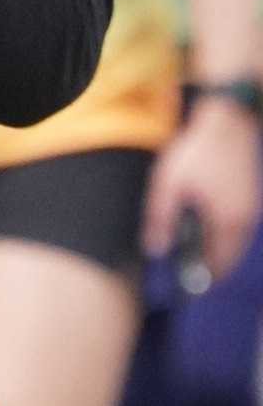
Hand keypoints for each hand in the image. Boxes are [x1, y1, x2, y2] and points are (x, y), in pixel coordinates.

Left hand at [145, 100, 262, 281]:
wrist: (228, 120)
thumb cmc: (197, 151)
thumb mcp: (169, 185)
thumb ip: (161, 220)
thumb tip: (155, 250)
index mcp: (228, 223)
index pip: (217, 265)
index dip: (201, 277)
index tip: (185, 285)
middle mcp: (245, 221)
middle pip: (228, 255)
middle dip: (208, 264)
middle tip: (185, 266)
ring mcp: (250, 208)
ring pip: (233, 241)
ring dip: (215, 247)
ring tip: (190, 245)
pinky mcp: (249, 196)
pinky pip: (236, 225)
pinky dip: (222, 232)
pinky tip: (203, 222)